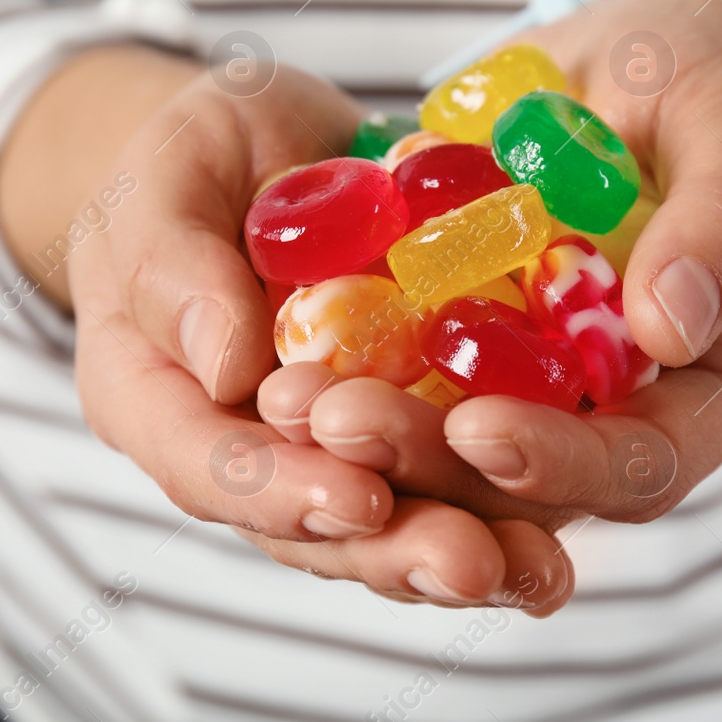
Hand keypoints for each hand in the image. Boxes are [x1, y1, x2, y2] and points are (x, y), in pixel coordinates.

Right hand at [0, 46, 573, 613]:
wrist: (268, 151)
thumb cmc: (195, 160)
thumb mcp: (168, 177)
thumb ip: (173, 265)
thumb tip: (226, 366)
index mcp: (157, 400)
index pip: (208, 466)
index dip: (282, 492)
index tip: (359, 499)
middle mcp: (245, 448)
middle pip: (310, 526)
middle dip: (394, 548)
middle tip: (468, 562)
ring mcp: (330, 451)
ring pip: (389, 522)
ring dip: (464, 547)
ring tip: (534, 570)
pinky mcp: (409, 426)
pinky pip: (455, 475)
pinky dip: (512, 500)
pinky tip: (563, 532)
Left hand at [269, 0, 721, 567]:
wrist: (630, 57)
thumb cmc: (707, 74)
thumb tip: (672, 329)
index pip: (648, 461)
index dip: (564, 460)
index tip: (476, 428)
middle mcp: (634, 407)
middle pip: (537, 483)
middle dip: (435, 463)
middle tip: (336, 422)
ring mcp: (547, 386)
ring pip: (462, 451)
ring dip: (379, 439)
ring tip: (292, 402)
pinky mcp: (476, 353)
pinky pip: (415, 386)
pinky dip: (356, 380)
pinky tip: (283, 362)